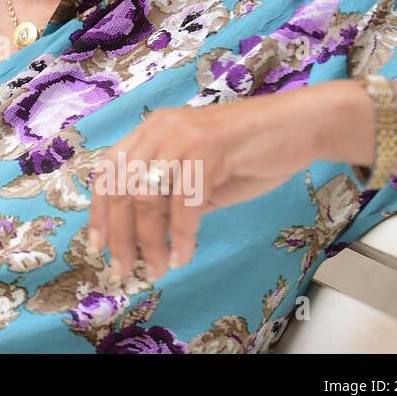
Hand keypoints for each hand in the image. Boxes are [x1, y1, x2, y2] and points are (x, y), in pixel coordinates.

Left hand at [84, 82, 361, 281]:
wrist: (298, 127)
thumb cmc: (251, 154)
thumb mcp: (199, 178)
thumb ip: (171, 199)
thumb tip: (144, 238)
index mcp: (150, 131)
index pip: (108, 171)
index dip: (99, 210)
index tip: (98, 246)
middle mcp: (158, 129)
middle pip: (121, 187)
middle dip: (120, 234)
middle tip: (124, 268)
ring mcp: (182, 136)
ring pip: (147, 197)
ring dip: (150, 241)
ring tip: (159, 268)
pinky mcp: (208, 148)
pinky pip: (184, 202)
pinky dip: (182, 236)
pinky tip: (185, 255)